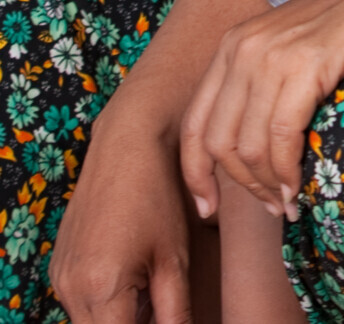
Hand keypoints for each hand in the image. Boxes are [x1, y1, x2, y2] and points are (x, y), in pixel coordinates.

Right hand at [49, 101, 193, 323]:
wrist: (127, 145)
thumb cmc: (157, 197)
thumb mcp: (174, 260)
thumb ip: (175, 313)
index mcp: (101, 289)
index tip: (165, 315)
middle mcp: (71, 288)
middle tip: (160, 304)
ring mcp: (60, 276)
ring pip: (89, 323)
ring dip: (117, 318)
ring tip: (149, 286)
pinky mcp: (58, 265)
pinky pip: (79, 302)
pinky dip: (104, 302)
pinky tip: (131, 275)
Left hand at [180, 0, 343, 219]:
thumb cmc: (342, 26)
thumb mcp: (286, 50)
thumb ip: (259, 88)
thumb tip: (248, 153)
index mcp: (230, 46)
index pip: (194, 123)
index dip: (195, 174)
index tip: (208, 208)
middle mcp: (242, 49)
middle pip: (220, 143)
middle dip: (242, 187)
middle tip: (271, 206)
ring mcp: (271, 56)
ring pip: (249, 147)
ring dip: (268, 187)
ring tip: (289, 203)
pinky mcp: (304, 67)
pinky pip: (282, 138)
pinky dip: (288, 173)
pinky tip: (300, 186)